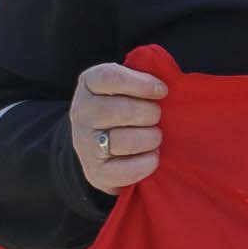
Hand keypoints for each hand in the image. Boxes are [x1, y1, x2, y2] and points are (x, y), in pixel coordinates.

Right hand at [70, 61, 166, 195]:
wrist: (100, 148)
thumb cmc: (125, 110)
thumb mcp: (126, 87)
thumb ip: (142, 78)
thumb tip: (166, 76)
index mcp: (89, 84)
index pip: (110, 77)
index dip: (142, 84)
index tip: (162, 90)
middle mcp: (82, 112)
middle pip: (122, 110)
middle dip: (150, 114)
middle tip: (156, 118)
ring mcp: (85, 143)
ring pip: (125, 140)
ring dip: (150, 138)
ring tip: (154, 137)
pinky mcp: (95, 172)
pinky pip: (126, 170)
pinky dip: (146, 163)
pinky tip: (152, 157)